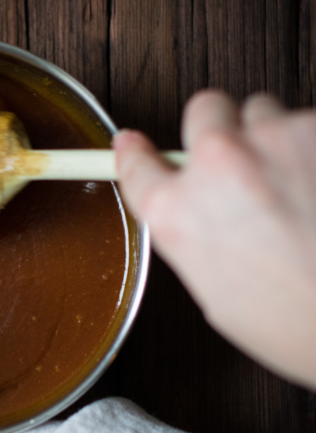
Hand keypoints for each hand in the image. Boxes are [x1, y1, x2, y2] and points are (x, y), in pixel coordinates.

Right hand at [114, 91, 315, 388]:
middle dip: (219, 129)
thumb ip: (197, 237)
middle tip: (243, 162)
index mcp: (177, 214)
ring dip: (273, 138)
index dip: (135, 153)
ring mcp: (271, 138)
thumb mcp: (216, 295)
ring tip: (295, 186)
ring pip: (263, 111)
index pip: (136, 165)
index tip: (134, 144)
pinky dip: (314, 148)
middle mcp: (215, 164)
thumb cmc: (295, 323)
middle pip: (204, 109)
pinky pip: (309, 123)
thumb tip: (205, 214)